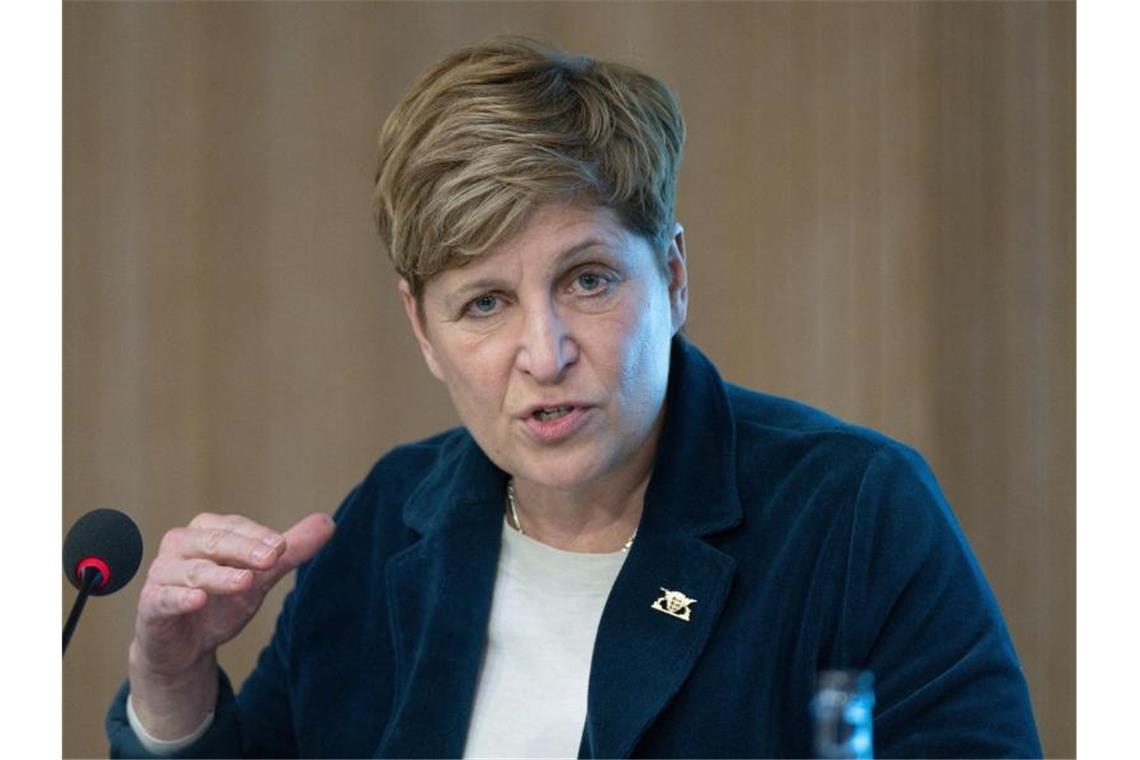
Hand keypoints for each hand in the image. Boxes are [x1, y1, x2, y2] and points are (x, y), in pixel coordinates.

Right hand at [128, 512, 335, 737]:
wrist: (186, 647)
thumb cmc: (222, 601)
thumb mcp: (261, 576)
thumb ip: (291, 551)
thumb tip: (328, 522)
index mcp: (207, 532)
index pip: (236, 528)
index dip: (259, 536)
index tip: (284, 546)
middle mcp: (181, 546)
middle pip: (214, 541)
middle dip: (244, 548)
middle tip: (273, 557)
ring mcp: (163, 575)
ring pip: (190, 569)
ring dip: (219, 574)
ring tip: (246, 581)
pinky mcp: (151, 605)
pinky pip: (163, 598)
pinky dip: (180, 598)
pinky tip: (198, 599)